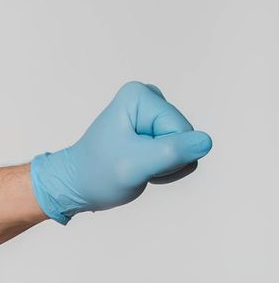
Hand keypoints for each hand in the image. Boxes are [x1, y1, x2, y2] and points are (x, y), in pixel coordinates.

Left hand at [28, 81, 214, 224]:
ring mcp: (154, 113)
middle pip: (187, 136)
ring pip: (188, 146)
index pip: (181, 130)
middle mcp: (149, 98)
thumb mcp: (135, 165)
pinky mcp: (157, 128)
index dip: (162, 154)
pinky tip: (141, 165)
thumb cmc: (98, 175)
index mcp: (139, 96)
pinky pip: (182, 151)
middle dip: (165, 159)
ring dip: (165, 165)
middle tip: (134, 164)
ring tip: (135, 164)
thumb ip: (171, 152)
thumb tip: (205, 142)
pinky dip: (165, 167)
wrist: (77, 186)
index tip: (132, 157)